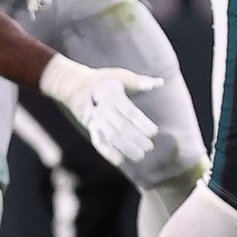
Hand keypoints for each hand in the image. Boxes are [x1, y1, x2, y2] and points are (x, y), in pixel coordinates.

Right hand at [39, 54, 160, 165]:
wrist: (75, 86)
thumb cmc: (105, 80)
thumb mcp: (120, 75)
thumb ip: (140, 81)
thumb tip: (160, 82)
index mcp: (113, 96)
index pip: (129, 112)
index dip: (142, 124)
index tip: (154, 132)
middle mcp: (103, 110)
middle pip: (121, 127)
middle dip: (136, 138)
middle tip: (150, 147)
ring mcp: (96, 120)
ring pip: (110, 137)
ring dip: (125, 148)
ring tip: (140, 156)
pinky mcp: (91, 129)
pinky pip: (98, 143)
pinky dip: (108, 153)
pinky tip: (120, 161)